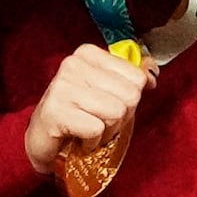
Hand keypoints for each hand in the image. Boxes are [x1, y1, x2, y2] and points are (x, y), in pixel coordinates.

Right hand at [19, 38, 153, 171]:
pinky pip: (96, 129)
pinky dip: (92, 142)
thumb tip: (153, 72)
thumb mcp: (108, 90)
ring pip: (116, 112)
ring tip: (89, 129)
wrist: (43, 140)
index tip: (108, 104)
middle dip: (121, 117)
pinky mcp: (55, 111)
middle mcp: (73, 64)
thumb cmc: (79, 114)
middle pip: (129, 96)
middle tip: (99, 121)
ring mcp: (62, 86)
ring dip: (107, 131)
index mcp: (87, 53)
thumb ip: (131, 78)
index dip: (129, 100)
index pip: (136, 77)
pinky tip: (79, 138)